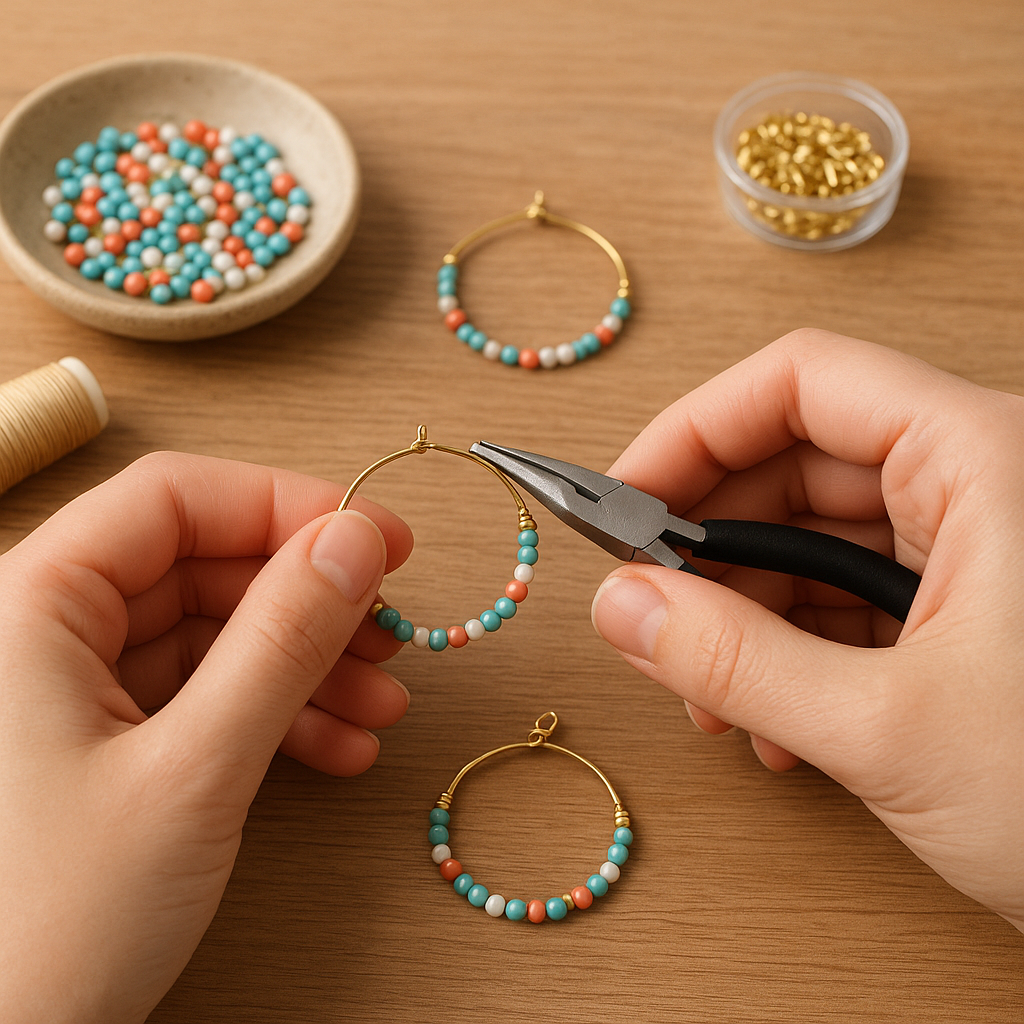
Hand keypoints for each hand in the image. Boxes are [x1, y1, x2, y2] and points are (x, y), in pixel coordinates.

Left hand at [0, 453, 413, 1022]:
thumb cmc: (44, 928)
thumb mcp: (194, 769)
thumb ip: (282, 642)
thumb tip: (356, 542)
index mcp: (28, 606)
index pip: (173, 500)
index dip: (286, 506)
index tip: (375, 537)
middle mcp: (40, 635)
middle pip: (201, 568)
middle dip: (308, 604)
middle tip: (389, 632)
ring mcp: (69, 695)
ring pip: (210, 638)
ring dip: (306, 667)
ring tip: (381, 707)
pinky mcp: (98, 747)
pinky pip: (199, 700)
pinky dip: (273, 717)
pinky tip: (336, 751)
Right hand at [591, 330, 1023, 932]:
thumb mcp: (890, 731)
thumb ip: (735, 663)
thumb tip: (623, 607)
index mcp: (982, 461)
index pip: (801, 381)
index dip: (695, 430)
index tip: (625, 499)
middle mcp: (977, 487)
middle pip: (792, 463)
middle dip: (707, 545)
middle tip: (648, 609)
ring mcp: (970, 553)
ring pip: (809, 541)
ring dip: (740, 614)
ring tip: (711, 698)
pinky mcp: (962, 614)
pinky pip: (842, 600)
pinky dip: (788, 653)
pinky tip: (772, 724)